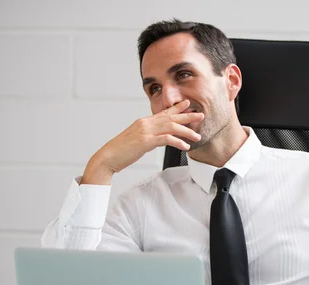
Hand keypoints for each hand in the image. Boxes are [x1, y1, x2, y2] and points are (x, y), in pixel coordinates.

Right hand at [81, 100, 203, 184]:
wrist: (108, 157)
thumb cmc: (121, 151)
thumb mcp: (137, 140)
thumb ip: (149, 136)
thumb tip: (159, 138)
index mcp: (144, 122)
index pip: (163, 112)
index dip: (177, 108)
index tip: (187, 104)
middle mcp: (146, 123)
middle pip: (171, 117)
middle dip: (187, 116)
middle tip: (200, 115)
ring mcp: (145, 131)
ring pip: (171, 127)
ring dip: (186, 131)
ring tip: (197, 136)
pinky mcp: (146, 141)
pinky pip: (166, 139)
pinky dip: (177, 142)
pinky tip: (185, 147)